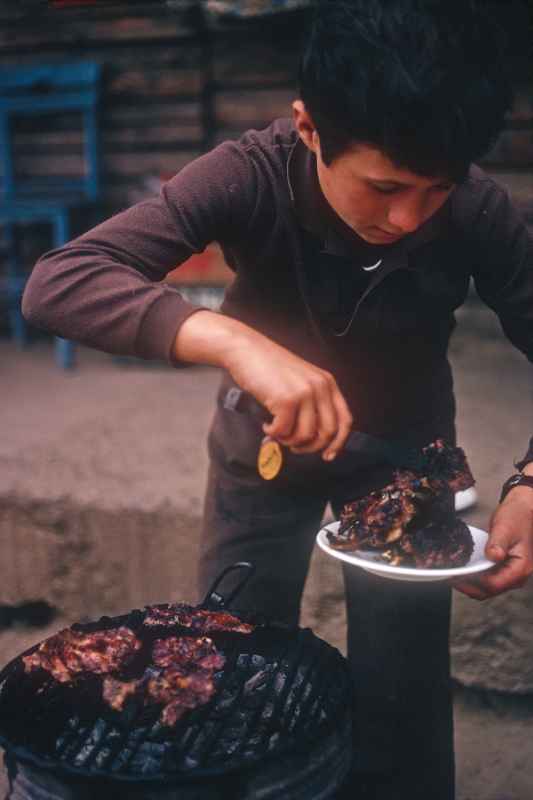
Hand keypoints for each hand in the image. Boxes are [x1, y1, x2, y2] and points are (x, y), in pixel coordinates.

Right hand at [225, 326, 352, 460]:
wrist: (246, 350)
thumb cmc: (268, 367)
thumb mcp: (300, 380)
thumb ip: (312, 402)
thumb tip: (313, 436)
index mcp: (327, 383)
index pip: (344, 420)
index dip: (338, 443)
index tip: (328, 455)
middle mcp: (320, 387)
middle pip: (327, 432)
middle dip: (310, 447)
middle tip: (295, 447)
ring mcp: (304, 393)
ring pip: (305, 436)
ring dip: (288, 440)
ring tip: (277, 431)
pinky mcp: (286, 400)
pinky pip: (284, 431)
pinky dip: (274, 433)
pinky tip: (267, 424)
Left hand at [453, 486, 532, 599]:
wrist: (524, 510)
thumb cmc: (518, 517)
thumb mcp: (506, 527)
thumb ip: (498, 543)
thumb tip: (492, 556)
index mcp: (520, 568)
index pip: (492, 584)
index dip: (471, 582)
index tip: (455, 576)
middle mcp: (516, 575)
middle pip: (488, 591)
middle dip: (467, 586)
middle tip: (448, 577)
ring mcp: (509, 573)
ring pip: (486, 587)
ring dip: (469, 583)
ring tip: (452, 573)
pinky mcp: (502, 569)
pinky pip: (486, 578)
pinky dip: (473, 576)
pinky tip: (462, 568)